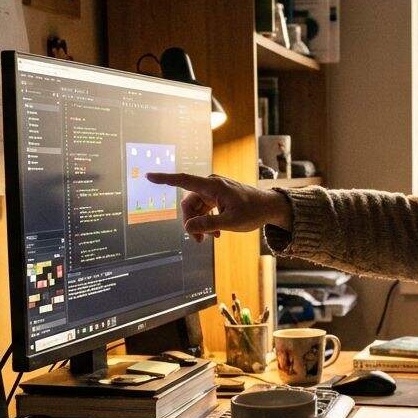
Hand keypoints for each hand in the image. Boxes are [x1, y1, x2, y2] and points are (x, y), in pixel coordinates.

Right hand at [144, 172, 292, 241]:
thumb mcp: (230, 222)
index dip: (165, 179)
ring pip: (196, 208)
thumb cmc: (253, 212)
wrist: (269, 208)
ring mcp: (214, 190)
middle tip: (198, 241)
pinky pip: (204, 209)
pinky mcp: (218, 196)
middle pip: (188, 203)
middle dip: (190, 222)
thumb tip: (188, 227)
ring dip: (199, 224)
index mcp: (213, 185)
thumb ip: (208, 224)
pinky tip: (215, 234)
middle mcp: (211, 184)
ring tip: (208, 240)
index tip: (148, 176)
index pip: (183, 180)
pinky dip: (207, 221)